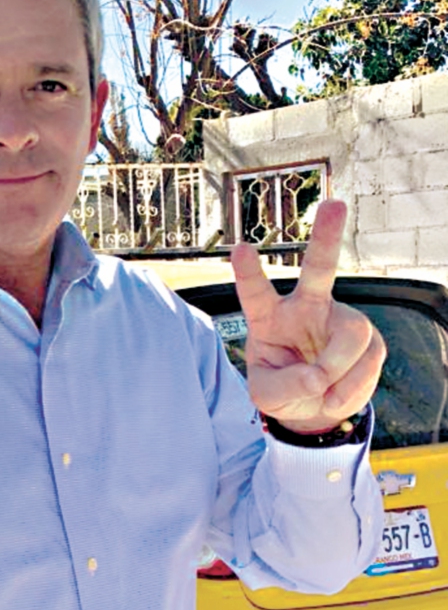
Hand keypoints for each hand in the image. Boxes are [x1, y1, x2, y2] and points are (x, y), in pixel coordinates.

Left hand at [231, 199, 385, 433]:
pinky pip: (369, 358)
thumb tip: (317, 377)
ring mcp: (338, 319)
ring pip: (353, 332)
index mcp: (268, 317)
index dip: (248, 272)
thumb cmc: (281, 388)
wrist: (313, 405)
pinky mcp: (367, 339)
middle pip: (319, 269)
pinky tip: (336, 395)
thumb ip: (284, 386)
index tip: (240, 248)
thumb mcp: (267, 396)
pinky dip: (352, 387)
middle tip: (333, 204)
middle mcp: (305, 308)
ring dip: (339, 369)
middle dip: (327, 237)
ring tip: (322, 392)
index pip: (255, 292)